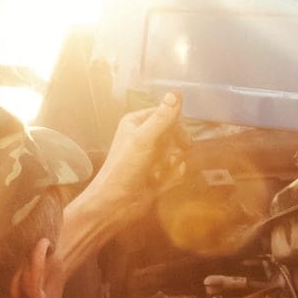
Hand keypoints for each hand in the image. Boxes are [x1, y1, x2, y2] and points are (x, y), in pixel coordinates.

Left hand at [82, 93, 186, 226]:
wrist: (115, 204)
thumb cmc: (124, 169)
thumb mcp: (144, 139)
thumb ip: (162, 118)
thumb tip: (176, 93)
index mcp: (136, 123)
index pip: (165, 113)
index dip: (176, 125)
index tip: (182, 138)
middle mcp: (144, 137)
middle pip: (174, 132)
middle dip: (176, 146)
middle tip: (174, 155)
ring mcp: (151, 156)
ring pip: (177, 151)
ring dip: (174, 162)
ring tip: (162, 171)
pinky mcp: (158, 173)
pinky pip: (176, 169)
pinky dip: (174, 175)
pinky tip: (164, 182)